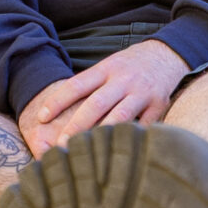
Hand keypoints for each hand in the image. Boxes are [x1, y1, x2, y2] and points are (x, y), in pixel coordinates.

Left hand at [16, 39, 188, 158]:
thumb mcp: (108, 67)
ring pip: (119, 116)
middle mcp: (123, 80)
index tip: (41, 118)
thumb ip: (90, 86)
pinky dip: (130, 138)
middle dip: (76, 125)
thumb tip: (60, 111)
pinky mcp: (159, 105)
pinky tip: (117, 153)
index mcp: (106, 69)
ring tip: (86, 153)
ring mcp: (142, 93)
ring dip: (100, 135)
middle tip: (59, 145)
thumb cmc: (128, 66)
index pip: (77, 85)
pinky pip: (144, 126)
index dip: (57, 101)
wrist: (166, 54)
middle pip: (96, 103)